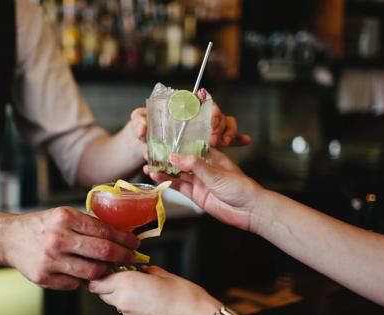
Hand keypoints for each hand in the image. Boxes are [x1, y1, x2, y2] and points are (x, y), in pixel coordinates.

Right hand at [5, 207, 139, 289]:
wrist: (10, 238)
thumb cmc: (43, 226)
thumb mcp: (64, 215)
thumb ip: (88, 225)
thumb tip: (121, 235)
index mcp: (65, 218)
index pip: (104, 231)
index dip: (124, 239)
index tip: (135, 243)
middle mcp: (58, 238)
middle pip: (103, 252)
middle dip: (123, 256)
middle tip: (131, 257)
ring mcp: (50, 260)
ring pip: (92, 272)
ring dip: (105, 272)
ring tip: (109, 268)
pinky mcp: (44, 277)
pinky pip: (75, 283)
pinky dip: (83, 279)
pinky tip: (83, 272)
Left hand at [88, 266, 220, 314]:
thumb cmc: (185, 297)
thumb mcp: (165, 275)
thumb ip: (147, 271)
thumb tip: (142, 270)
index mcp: (127, 284)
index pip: (97, 281)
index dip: (100, 274)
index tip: (109, 268)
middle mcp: (123, 302)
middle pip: (102, 293)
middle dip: (109, 284)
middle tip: (125, 275)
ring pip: (116, 303)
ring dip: (122, 295)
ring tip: (143, 288)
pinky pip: (129, 313)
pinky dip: (134, 306)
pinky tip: (151, 301)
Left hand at [129, 105, 249, 148]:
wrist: (144, 144)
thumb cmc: (143, 128)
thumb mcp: (138, 121)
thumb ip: (138, 122)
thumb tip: (143, 128)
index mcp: (182, 107)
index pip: (202, 102)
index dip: (210, 109)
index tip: (211, 121)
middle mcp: (196, 117)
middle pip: (216, 114)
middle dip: (219, 124)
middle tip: (215, 139)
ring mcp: (203, 130)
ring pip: (224, 125)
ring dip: (229, 132)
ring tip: (225, 142)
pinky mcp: (207, 143)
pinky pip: (226, 139)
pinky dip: (236, 138)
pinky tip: (245, 140)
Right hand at [147, 149, 263, 230]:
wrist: (249, 211)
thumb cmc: (240, 187)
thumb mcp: (215, 173)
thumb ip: (194, 165)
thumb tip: (174, 156)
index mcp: (211, 156)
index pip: (190, 146)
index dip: (175, 144)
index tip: (161, 141)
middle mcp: (204, 168)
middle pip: (181, 161)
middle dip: (166, 159)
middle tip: (150, 155)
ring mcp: (199, 181)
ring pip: (178, 174)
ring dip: (164, 171)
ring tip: (149, 167)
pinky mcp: (196, 195)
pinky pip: (180, 187)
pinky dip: (168, 183)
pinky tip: (158, 179)